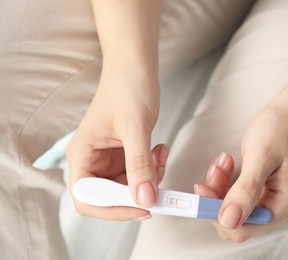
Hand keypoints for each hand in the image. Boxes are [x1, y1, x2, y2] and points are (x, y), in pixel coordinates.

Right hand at [67, 72, 168, 220]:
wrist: (135, 68)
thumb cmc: (127, 88)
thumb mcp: (135, 128)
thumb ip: (139, 165)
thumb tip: (145, 200)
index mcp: (82, 154)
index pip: (86, 198)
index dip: (112, 208)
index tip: (141, 207)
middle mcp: (92, 160)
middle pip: (109, 196)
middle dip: (137, 192)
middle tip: (159, 181)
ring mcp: (108, 158)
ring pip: (128, 186)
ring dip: (149, 178)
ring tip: (160, 155)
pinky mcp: (124, 154)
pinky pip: (139, 173)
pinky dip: (153, 167)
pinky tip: (160, 149)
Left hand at [195, 107, 287, 241]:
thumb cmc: (279, 131)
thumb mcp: (260, 157)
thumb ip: (246, 189)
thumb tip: (228, 220)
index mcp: (283, 207)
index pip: (243, 228)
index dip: (217, 214)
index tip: (202, 189)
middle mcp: (276, 210)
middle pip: (233, 222)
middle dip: (216, 199)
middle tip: (214, 172)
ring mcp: (266, 203)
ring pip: (228, 209)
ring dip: (218, 187)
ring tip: (222, 162)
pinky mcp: (256, 194)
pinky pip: (230, 197)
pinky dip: (223, 182)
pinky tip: (226, 164)